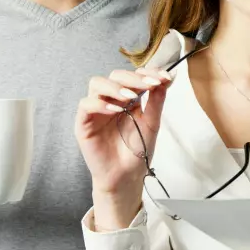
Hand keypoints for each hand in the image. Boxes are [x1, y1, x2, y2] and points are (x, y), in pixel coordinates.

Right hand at [74, 67, 172, 229]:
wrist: (126, 177)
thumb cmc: (137, 150)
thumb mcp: (152, 123)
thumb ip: (156, 100)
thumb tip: (166, 78)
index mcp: (126, 98)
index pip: (132, 76)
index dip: (146, 73)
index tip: (163, 77)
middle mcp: (110, 100)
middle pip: (114, 76)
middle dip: (133, 78)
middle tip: (149, 84)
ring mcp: (96, 110)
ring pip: (97, 84)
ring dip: (115, 87)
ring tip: (131, 96)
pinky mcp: (83, 123)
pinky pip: (86, 105)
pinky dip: (100, 104)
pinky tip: (116, 110)